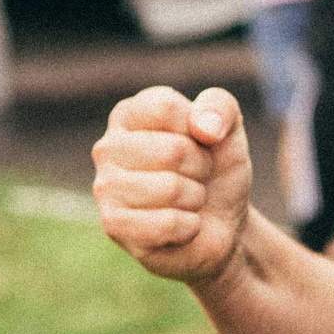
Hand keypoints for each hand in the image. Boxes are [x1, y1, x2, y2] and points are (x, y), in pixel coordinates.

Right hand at [93, 86, 253, 285]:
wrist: (221, 224)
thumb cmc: (215, 170)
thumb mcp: (228, 129)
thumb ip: (221, 106)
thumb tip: (204, 127)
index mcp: (129, 114)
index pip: (166, 108)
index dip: (199, 129)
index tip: (199, 143)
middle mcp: (108, 147)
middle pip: (172, 150)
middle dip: (201, 168)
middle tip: (197, 176)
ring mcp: (105, 187)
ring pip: (170, 189)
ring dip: (195, 198)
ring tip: (188, 199)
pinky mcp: (113, 225)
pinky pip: (167, 224)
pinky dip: (189, 227)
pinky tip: (181, 225)